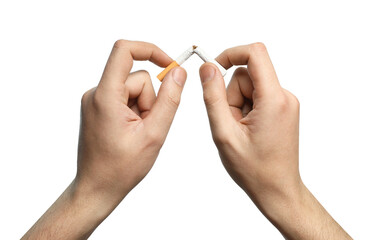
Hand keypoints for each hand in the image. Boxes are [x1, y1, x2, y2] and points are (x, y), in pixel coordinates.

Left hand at [22, 40, 186, 239]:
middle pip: (136, 78)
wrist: (97, 188)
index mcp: (105, 96)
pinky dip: (135, 111)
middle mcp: (95, 93)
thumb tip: (178, 72)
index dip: (150, 50)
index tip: (169, 64)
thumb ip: (169, 100)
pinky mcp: (98, 107)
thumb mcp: (154, 134)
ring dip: (143, 108)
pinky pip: (125, 98)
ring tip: (138, 133)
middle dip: (150, 99)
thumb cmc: (121, 168)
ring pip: (133, 89)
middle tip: (147, 127)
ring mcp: (95, 101)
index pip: (124, 51)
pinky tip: (131, 132)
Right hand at [199, 43, 350, 239]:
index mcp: (274, 100)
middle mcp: (285, 97)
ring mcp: (285, 103)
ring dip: (237, 105)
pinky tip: (247, 131)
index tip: (214, 68)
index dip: (230, 54)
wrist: (277, 189)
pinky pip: (257, 96)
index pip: (255, 53)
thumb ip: (213, 97)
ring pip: (250, 87)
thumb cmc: (253, 169)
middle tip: (231, 124)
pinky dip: (246, 110)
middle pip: (247, 75)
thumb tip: (207, 67)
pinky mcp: (282, 108)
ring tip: (240, 131)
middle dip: (231, 95)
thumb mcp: (224, 132)